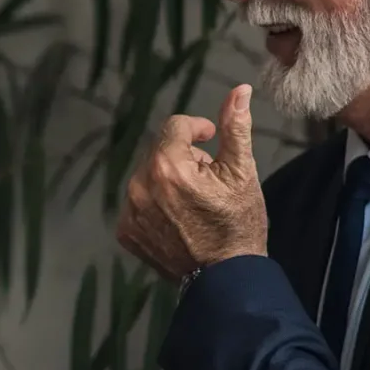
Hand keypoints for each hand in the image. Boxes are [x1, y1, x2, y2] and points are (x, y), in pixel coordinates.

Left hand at [115, 84, 267, 281]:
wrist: (226, 279)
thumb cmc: (238, 225)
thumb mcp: (242, 172)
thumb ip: (235, 128)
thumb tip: (240, 90)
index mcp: (167, 165)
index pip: (175, 126)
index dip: (197, 128)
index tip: (211, 138)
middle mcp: (140, 186)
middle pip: (161, 151)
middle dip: (184, 158)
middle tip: (208, 180)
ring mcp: (130, 212)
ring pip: (149, 177)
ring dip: (169, 180)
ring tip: (194, 203)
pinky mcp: (127, 233)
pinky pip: (139, 203)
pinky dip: (156, 205)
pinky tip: (178, 220)